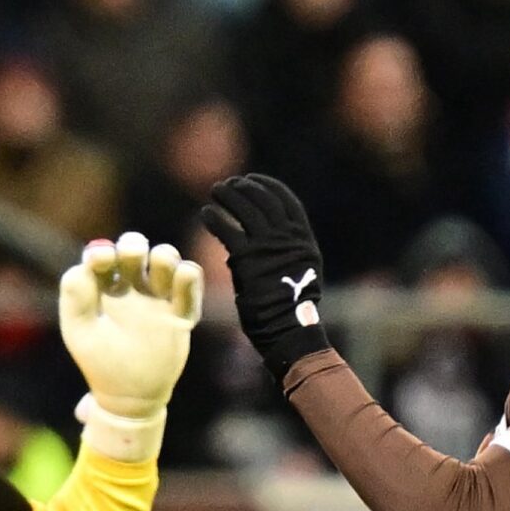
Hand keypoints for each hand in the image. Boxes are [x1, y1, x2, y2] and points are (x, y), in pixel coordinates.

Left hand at [58, 231, 201, 457]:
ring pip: (165, 259)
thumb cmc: (101, 363)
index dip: (101, 251)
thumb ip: (76, 299)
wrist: (131, 398)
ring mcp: (157, 297)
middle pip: (134, 249)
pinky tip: (183, 278)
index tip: (100, 259)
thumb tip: (82, 267)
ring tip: (161, 266)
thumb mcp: (80, 333)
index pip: (101, 257)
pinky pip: (190, 284)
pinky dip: (189, 276)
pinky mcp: (180, 312)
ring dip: (164, 256)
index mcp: (101, 288)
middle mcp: (130, 286)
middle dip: (133, 245)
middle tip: (132, 256)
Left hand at [199, 173, 332, 381]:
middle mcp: (288, 238)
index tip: (252, 181)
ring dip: (228, 196)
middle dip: (245, 187)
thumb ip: (282, 251)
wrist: (287, 330)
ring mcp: (269, 247)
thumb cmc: (288, 308)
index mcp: (303, 239)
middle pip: (264, 199)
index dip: (268, 186)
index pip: (286, 201)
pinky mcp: (248, 259)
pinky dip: (215, 218)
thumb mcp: (297, 272)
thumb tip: (254, 237)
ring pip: (245, 209)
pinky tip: (206, 214)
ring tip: (215, 192)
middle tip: (228, 185)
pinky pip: (227, 230)